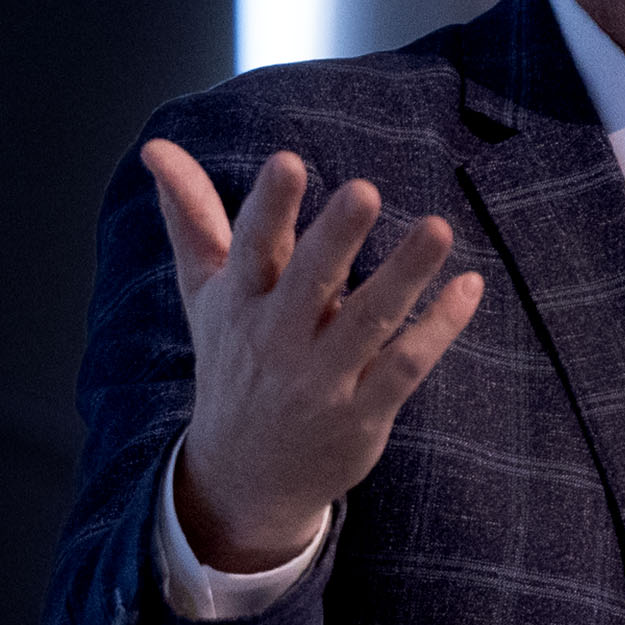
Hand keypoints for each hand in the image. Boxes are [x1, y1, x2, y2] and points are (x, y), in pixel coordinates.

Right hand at [144, 140, 484, 571]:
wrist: (243, 477)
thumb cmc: (233, 362)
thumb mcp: (206, 294)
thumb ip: (190, 217)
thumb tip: (156, 147)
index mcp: (239, 304)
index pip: (252, 248)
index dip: (270, 208)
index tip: (289, 162)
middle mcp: (277, 341)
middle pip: (309, 282)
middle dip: (335, 238)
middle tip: (364, 192)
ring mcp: (321, 381)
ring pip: (368, 323)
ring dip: (404, 275)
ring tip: (437, 229)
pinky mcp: (362, 414)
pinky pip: (405, 365)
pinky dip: (439, 327)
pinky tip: (468, 285)